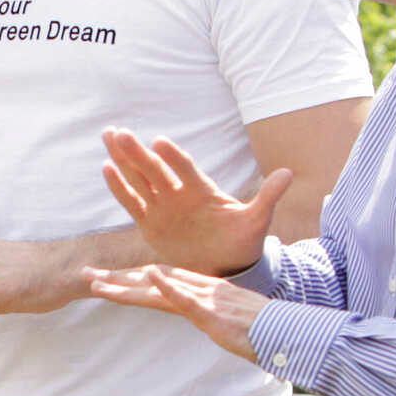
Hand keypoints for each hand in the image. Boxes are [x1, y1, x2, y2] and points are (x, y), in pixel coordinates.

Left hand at [84, 261, 269, 362]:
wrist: (286, 332)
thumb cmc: (261, 330)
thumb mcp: (229, 321)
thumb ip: (214, 315)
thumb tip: (204, 317)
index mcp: (202, 291)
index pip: (160, 281)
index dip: (132, 278)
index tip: (108, 277)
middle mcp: (199, 290)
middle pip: (151, 281)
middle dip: (118, 279)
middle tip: (86, 275)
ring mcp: (205, 300)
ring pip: (159, 288)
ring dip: (127, 284)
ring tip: (98, 281)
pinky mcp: (213, 312)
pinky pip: (187, 298)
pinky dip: (168, 287)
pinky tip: (150, 277)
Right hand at [100, 129, 292, 276]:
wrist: (227, 264)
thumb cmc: (242, 240)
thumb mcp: (257, 220)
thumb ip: (268, 197)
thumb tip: (288, 173)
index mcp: (202, 190)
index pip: (185, 169)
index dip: (173, 157)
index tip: (160, 142)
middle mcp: (179, 193)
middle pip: (155, 168)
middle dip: (136, 151)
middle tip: (119, 131)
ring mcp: (163, 206)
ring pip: (139, 178)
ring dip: (123, 159)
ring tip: (109, 136)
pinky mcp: (150, 222)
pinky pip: (132, 203)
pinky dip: (120, 187)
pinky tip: (107, 168)